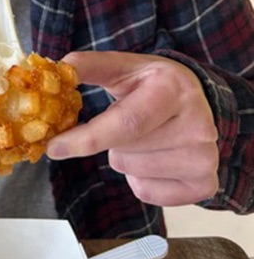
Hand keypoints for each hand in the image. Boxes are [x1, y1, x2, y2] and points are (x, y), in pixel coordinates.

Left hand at [47, 51, 218, 206]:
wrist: (196, 100)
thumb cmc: (151, 84)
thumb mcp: (124, 67)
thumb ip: (90, 65)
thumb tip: (61, 68)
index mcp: (173, 89)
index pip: (126, 123)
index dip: (86, 138)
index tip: (54, 147)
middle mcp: (197, 124)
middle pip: (124, 152)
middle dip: (107, 142)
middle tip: (121, 122)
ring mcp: (204, 157)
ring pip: (132, 173)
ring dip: (125, 158)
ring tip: (142, 136)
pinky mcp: (205, 183)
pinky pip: (147, 192)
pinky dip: (139, 178)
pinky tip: (153, 156)